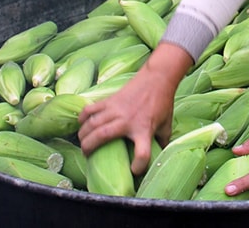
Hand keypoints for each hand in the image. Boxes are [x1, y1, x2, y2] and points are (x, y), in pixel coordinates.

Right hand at [77, 43, 191, 174]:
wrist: (157, 79)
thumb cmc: (162, 103)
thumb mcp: (166, 125)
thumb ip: (162, 141)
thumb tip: (158, 155)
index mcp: (144, 129)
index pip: (142, 154)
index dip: (138, 165)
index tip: (134, 170)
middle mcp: (127, 120)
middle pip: (102, 136)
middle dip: (89, 148)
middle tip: (87, 155)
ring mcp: (116, 109)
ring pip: (92, 123)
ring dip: (83, 135)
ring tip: (82, 142)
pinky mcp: (110, 100)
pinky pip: (91, 109)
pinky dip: (83, 117)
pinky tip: (81, 124)